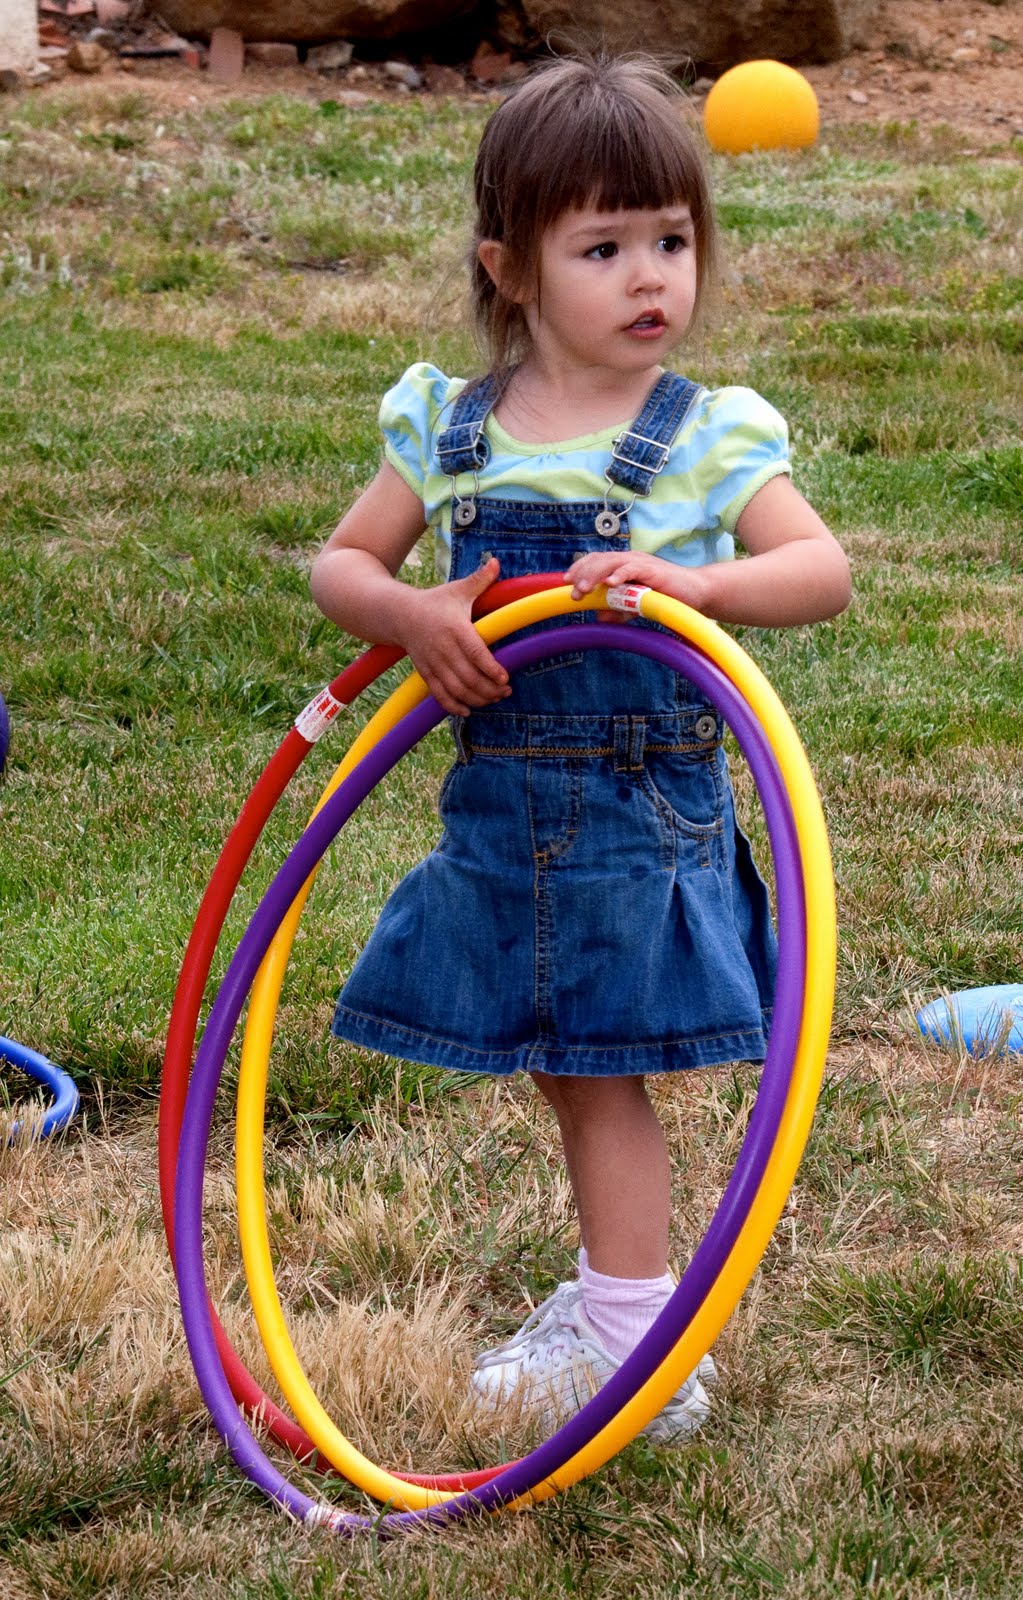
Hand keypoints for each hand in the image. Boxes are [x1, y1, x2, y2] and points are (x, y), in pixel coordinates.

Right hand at [400, 557, 512, 715]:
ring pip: (455, 689)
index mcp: (454, 628)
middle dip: (489, 689)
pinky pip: (439, 694)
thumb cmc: (436, 602)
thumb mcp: (457, 590)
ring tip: (493, 698)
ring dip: (476, 699)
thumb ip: (479, 580)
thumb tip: (496, 562)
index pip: (475, 653)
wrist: (399, 614)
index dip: (490, 668)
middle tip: (505, 691)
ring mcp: (432, 662)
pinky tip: (467, 710)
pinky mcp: (424, 672)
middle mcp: (443, 648)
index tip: (505, 678)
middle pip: (468, 676)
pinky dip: (453, 706)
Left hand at [565, 551, 708, 610]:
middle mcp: (629, 559)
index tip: (567, 582)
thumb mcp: (637, 606)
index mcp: (623, 565)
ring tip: (584, 588)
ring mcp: (641, 563)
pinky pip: (633, 568)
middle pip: (599, 560)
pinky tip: (610, 583)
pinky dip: (620, 574)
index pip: (596, 560)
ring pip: (611, 562)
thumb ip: (619, 609)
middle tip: (574, 592)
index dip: (580, 568)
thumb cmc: (666, 597)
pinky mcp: (653, 570)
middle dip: (583, 574)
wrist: (695, 593)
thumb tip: (600, 617)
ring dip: (595, 574)